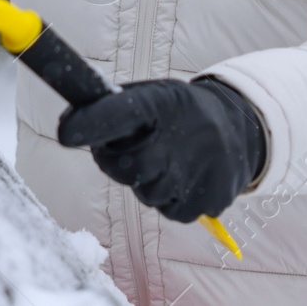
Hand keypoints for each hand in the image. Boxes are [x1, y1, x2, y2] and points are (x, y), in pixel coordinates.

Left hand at [56, 77, 266, 222]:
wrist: (241, 129)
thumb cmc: (178, 112)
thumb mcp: (152, 96)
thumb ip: (115, 109)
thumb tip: (71, 126)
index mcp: (161, 102)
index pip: (121, 111)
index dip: (92, 122)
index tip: (65, 132)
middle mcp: (182, 136)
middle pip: (126, 166)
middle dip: (115, 161)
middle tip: (125, 148)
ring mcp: (199, 172)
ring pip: (147, 192)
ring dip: (146, 180)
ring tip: (165, 159)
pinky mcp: (211, 200)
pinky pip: (168, 210)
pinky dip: (169, 197)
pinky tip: (182, 176)